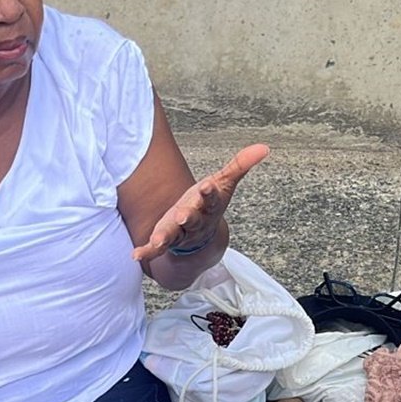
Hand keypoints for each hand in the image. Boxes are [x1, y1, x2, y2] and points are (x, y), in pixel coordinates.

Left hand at [132, 143, 270, 261]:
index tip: (207, 186)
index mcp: (210, 206)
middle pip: (194, 219)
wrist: (202, 238)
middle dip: (189, 217)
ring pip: (175, 236)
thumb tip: (264, 147)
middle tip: (184, 214)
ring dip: (167, 237)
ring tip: (158, 239)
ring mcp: (181, 233)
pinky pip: (156, 249)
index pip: (212, 199)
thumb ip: (240, 165)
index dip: (209, 193)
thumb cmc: (209, 203)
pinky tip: (136, 255)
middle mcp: (196, 221)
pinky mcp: (166, 240)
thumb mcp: (224, 183)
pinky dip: (147, 252)